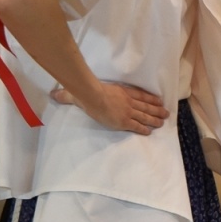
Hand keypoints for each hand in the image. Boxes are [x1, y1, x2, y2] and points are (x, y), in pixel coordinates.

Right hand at [52, 82, 170, 134]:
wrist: (92, 96)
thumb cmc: (88, 92)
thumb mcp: (82, 90)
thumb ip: (70, 94)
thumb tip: (54, 94)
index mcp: (122, 92)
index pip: (139, 96)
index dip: (150, 99)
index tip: (158, 101)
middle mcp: (128, 101)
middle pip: (146, 106)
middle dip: (157, 110)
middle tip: (166, 113)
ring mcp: (128, 111)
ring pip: (145, 116)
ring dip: (155, 119)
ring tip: (163, 122)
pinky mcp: (125, 121)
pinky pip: (137, 125)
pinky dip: (144, 128)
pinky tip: (150, 131)